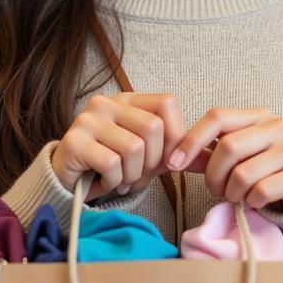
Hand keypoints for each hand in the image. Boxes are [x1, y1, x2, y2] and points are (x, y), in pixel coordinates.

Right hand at [51, 93, 184, 200]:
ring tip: (121, 180)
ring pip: (134, 148)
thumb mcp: (149, 157)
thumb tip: (214, 155)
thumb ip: (178, 153)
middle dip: (152, 162)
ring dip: (133, 175)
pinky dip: (115, 182)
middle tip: (138, 175)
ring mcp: (88, 119)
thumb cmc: (112, 166)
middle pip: (153, 128)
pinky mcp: (74, 141)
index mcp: (128, 100)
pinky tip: (106, 182)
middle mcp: (107, 103)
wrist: (68, 181)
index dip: (174, 135)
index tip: (166, 160)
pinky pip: (113, 164)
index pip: (167, 103)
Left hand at [166, 108, 282, 211]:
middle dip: (213, 175)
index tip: (174, 163)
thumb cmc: (265, 166)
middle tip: (215, 189)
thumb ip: (212, 150)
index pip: (217, 117)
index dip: (191, 140)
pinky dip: (251, 202)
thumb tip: (175, 157)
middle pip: (228, 147)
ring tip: (237, 195)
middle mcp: (278, 126)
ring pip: (243, 174)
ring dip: (232, 193)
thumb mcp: (241, 152)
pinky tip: (256, 201)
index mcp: (258, 115)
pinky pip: (262, 191)